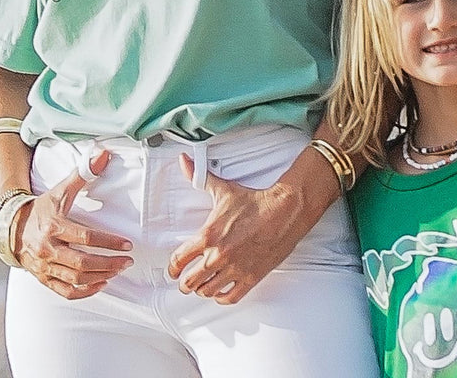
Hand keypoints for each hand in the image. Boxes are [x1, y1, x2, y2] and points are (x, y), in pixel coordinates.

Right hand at [13, 151, 133, 299]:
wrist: (11, 227)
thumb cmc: (42, 207)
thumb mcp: (60, 189)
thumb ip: (83, 173)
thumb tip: (104, 155)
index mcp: (53, 226)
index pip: (86, 237)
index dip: (108, 242)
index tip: (127, 244)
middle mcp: (48, 249)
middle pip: (82, 262)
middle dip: (108, 263)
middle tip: (127, 262)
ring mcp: (44, 266)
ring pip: (75, 278)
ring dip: (99, 277)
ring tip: (118, 271)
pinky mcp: (42, 278)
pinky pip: (64, 291)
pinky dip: (83, 292)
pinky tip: (101, 284)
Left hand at [167, 153, 305, 304]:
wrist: (284, 210)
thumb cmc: (254, 201)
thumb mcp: (223, 189)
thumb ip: (199, 177)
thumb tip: (183, 161)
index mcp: (208, 236)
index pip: (178, 261)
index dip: (172, 267)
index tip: (173, 269)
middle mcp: (219, 256)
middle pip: (189, 283)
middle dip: (185, 282)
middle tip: (186, 279)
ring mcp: (235, 269)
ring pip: (207, 292)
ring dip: (202, 290)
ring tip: (202, 284)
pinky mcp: (251, 278)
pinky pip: (229, 297)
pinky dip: (221, 296)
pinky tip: (220, 290)